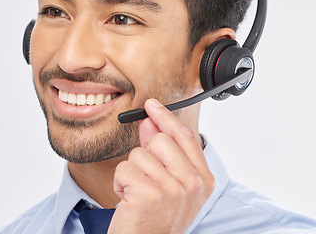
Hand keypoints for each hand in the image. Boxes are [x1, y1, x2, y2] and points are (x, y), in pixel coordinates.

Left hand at [108, 99, 214, 233]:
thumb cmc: (156, 217)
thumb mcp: (170, 184)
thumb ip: (163, 151)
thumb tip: (150, 122)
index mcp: (203, 180)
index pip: (184, 136)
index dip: (165, 117)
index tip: (151, 105)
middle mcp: (192, 183)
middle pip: (160, 140)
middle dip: (145, 155)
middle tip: (146, 177)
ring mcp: (172, 188)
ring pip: (139, 154)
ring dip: (131, 172)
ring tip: (138, 193)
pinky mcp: (148, 193)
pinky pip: (124, 168)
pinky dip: (120, 182)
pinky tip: (129, 199)